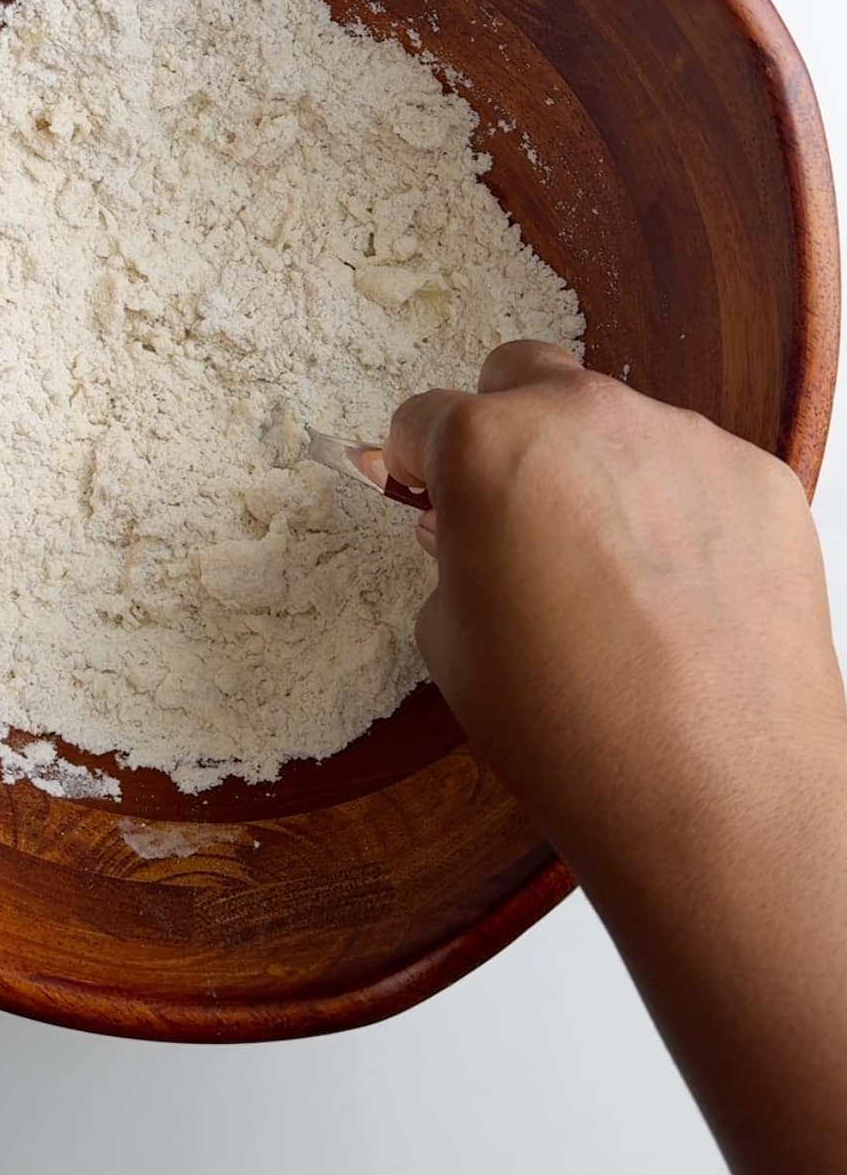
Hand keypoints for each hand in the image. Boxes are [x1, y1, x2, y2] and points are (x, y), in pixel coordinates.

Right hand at [384, 339, 843, 869]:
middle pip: (520, 376)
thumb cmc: (571, 730)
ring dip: (594, 471)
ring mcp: (682, 439)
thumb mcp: (453, 641)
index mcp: (487, 446)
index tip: (423, 493)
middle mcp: (584, 417)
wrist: (715, 797)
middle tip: (508, 514)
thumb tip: (467, 531)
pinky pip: (693, 468)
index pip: (423, 416)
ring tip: (608, 575)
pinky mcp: (758, 477)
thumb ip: (450, 556)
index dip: (416, 464)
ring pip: (614, 422)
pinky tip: (676, 593)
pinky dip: (675, 508)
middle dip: (503, 430)